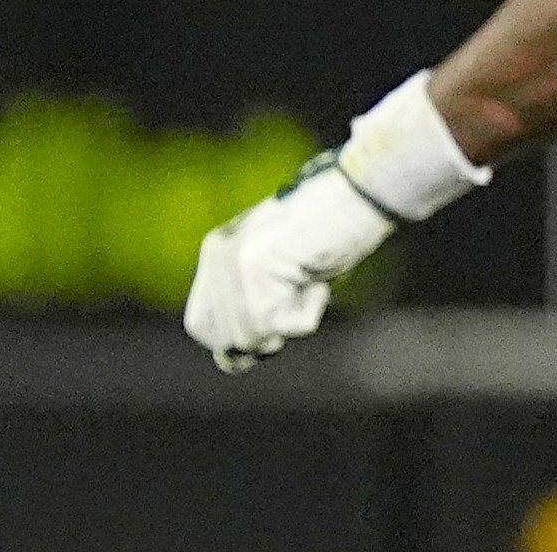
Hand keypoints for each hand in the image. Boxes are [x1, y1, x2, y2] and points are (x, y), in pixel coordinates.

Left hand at [183, 152, 394, 372]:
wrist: (355, 194)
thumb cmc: (328, 234)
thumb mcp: (280, 275)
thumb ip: (251, 308)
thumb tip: (230, 362)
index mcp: (216, 252)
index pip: (202, 326)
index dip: (238, 337)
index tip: (274, 320)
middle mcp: (217, 255)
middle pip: (228, 338)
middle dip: (266, 331)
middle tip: (295, 291)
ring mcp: (234, 262)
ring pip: (256, 336)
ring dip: (293, 316)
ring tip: (308, 275)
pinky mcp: (257, 268)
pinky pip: (287, 325)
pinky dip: (312, 310)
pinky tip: (316, 274)